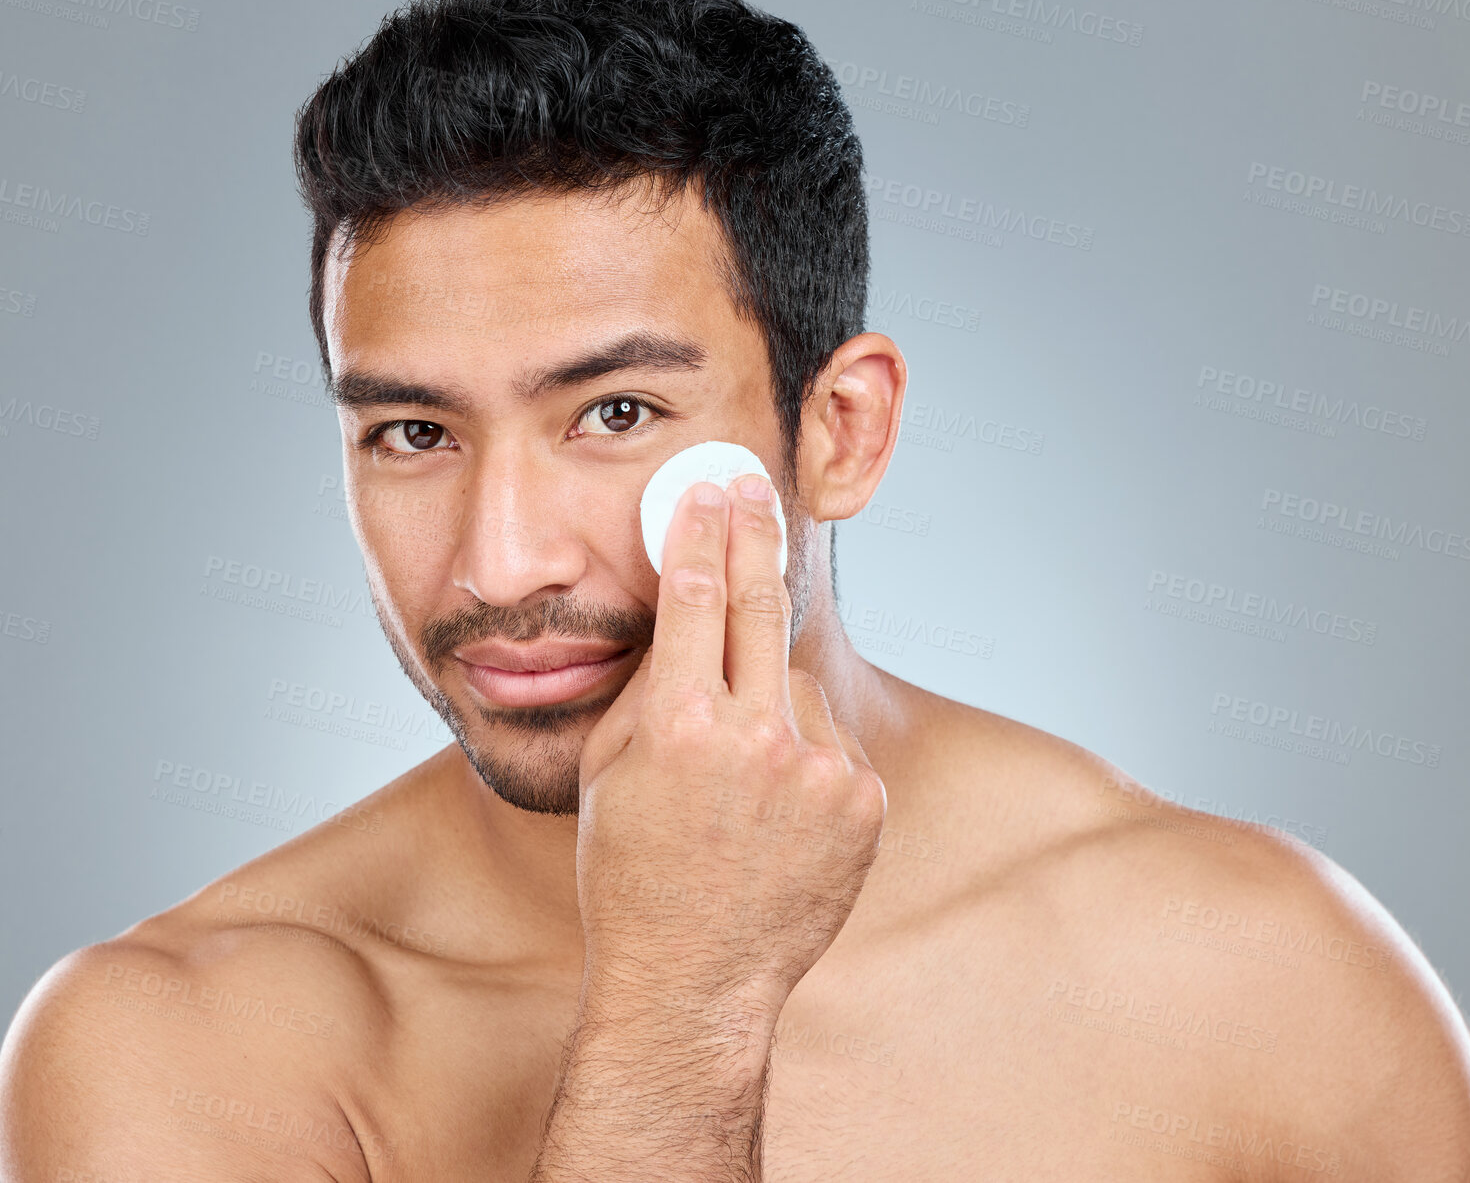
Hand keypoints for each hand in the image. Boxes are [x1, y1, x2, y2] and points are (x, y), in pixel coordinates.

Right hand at [575, 473, 886, 1022]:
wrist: (694, 980)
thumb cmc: (631, 876)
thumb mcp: (607, 774)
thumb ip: (648, 690)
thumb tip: (685, 621)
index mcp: (679, 724)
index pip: (695, 593)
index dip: (701, 529)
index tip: (707, 488)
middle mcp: (754, 737)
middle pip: (762, 603)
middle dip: (755, 534)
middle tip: (753, 488)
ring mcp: (818, 770)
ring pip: (796, 684)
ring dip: (770, 700)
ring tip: (739, 776)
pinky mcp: (862, 802)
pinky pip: (830, 741)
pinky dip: (805, 754)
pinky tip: (774, 808)